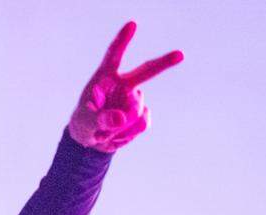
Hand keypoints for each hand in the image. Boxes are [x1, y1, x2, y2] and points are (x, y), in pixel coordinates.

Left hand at [68, 21, 182, 152]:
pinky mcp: (142, 114)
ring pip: (135, 111)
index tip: (132, 24)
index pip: (114, 56)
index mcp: (106, 77)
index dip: (123, 40)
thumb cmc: (85, 122)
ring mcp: (135, 99)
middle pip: (146, 71)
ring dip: (119, 127)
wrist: (92, 139)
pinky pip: (141, 124)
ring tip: (104, 132)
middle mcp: (124, 84)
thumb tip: (120, 118)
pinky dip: (127, 135)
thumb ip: (100, 120)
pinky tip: (117, 135)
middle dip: (164, 63)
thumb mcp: (85, 123)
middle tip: (181, 54)